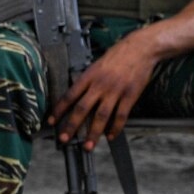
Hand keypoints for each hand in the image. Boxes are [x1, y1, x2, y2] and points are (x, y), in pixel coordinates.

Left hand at [49, 33, 158, 148]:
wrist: (141, 48)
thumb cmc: (118, 54)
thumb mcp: (97, 64)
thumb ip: (87, 80)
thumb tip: (76, 95)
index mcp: (89, 76)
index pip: (69, 95)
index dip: (59, 110)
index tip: (51, 121)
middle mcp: (100, 85)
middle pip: (82, 109)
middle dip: (71, 126)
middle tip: (64, 139)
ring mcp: (116, 91)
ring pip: (101, 116)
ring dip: (93, 133)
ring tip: (87, 146)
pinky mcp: (130, 95)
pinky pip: (121, 115)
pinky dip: (115, 127)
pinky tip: (110, 136)